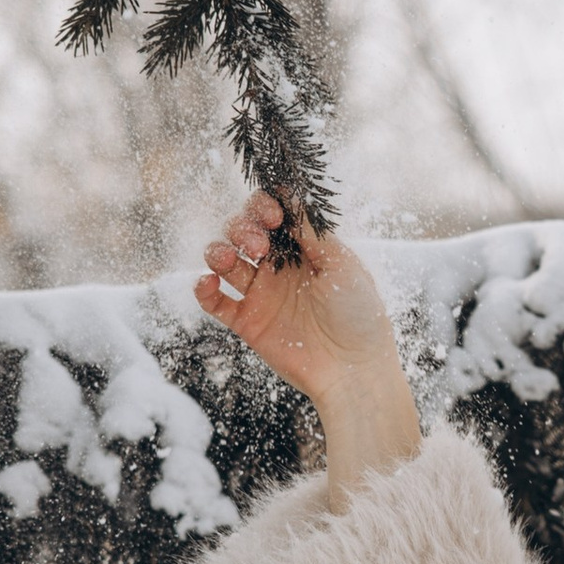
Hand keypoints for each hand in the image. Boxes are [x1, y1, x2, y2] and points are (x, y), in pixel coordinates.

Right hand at [195, 191, 397, 401]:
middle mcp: (279, 267)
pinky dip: (203, 289)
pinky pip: (215, 302)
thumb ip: (312, 232)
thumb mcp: (343, 264)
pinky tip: (207, 282)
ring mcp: (262, 294)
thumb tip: (290, 195)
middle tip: (259, 246)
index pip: (273, 214)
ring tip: (230, 259)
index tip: (273, 215)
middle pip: (244, 231)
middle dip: (243, 227)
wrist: (354, 369)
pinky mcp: (248, 322)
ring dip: (219, 251)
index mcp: (304, 249)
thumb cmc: (360, 314)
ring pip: (225, 261)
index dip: (265, 206)